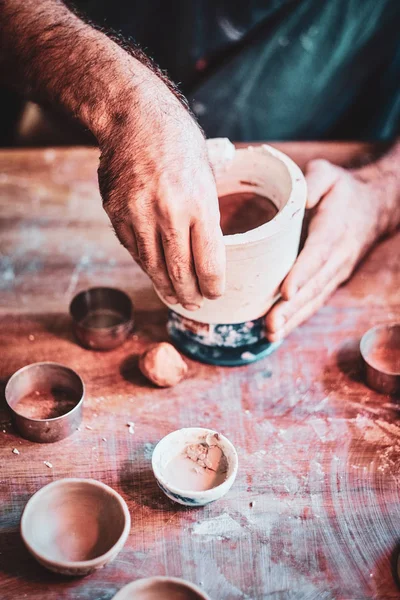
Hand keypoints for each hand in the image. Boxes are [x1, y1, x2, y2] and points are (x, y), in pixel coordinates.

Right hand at [98, 81, 224, 310]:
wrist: (133, 116)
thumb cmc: (178, 141)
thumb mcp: (207, 171)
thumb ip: (209, 209)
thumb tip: (213, 240)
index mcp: (200, 204)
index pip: (209, 262)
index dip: (213, 285)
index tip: (216, 294)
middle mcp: (169, 214)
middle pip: (181, 272)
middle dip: (191, 294)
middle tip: (196, 305)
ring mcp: (139, 215)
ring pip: (153, 266)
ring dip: (166, 287)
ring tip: (175, 298)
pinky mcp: (116, 213)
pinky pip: (134, 249)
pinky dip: (146, 265)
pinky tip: (155, 272)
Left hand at [265, 158, 394, 341]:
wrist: (374, 206)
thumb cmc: (343, 190)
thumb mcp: (328, 174)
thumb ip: (314, 180)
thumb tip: (301, 198)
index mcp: (334, 230)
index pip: (317, 255)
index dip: (302, 275)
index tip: (286, 292)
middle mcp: (337, 257)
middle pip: (314, 286)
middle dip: (292, 308)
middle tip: (270, 325)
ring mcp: (336, 271)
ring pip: (315, 299)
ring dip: (293, 319)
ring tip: (271, 333)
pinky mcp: (332, 279)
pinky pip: (316, 301)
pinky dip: (299, 317)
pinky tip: (279, 330)